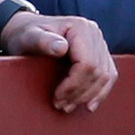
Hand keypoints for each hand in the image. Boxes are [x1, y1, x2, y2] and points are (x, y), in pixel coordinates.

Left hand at [0, 13, 118, 113]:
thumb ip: (42, 41)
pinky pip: (108, 75)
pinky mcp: (100, 52)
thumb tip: (62, 48)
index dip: (74, 85)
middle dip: (80, 93)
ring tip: (69, 106)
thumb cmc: (25, 34)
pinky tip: (89, 104)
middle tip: (61, 105)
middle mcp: (94, 32)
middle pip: (98, 72)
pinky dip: (100, 91)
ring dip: (89, 96)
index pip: (87, 63)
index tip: (57, 97)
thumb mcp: (28, 37)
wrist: (26, 30)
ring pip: (105, 76)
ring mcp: (99, 42)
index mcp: (80, 27)